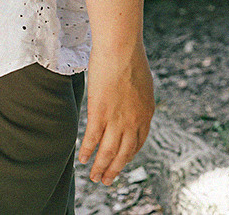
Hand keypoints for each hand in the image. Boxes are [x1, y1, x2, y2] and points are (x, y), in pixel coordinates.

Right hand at [78, 41, 153, 184]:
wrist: (122, 47)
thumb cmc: (131, 59)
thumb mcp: (143, 84)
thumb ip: (139, 101)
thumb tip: (135, 106)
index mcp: (147, 113)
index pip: (138, 144)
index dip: (128, 156)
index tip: (121, 162)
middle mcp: (134, 121)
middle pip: (124, 154)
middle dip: (114, 170)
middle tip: (106, 180)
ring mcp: (117, 119)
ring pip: (108, 152)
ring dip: (100, 167)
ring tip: (94, 177)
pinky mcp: (100, 113)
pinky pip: (92, 139)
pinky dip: (87, 151)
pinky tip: (81, 159)